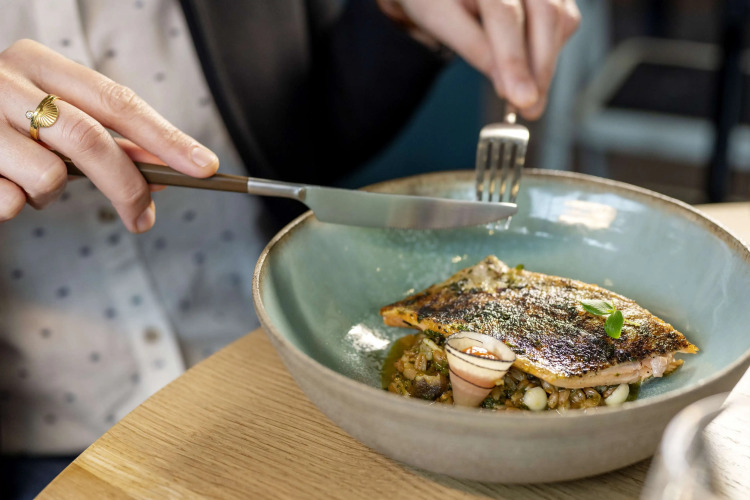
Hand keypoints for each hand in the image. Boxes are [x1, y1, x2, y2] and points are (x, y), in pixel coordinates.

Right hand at [0, 39, 218, 231]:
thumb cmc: (2, 121)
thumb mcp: (52, 113)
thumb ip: (104, 137)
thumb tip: (165, 171)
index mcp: (39, 63)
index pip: (118, 102)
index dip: (166, 137)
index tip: (206, 167)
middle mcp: (5, 81)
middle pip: (91, 139)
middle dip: (127, 187)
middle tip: (144, 218)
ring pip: (48, 176)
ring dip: (51, 195)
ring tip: (27, 180)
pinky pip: (9, 202)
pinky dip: (13, 205)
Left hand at [381, 0, 580, 119]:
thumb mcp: (439, 18)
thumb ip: (472, 46)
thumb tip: (505, 83)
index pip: (505, 14)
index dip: (514, 59)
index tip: (521, 98)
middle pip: (545, 15)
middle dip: (541, 68)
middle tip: (530, 109)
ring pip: (561, 20)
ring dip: (547, 64)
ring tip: (527, 98)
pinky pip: (565, 22)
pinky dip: (551, 51)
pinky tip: (530, 71)